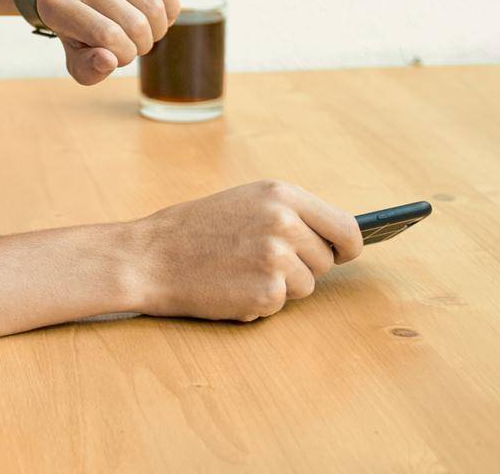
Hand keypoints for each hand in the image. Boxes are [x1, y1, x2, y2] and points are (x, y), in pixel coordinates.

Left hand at [33, 0, 180, 85]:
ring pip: (153, 6)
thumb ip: (88, 69)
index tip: (117, 54)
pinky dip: (171, 7)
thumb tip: (108, 60)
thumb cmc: (80, 28)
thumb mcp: (78, 57)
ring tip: (146, 29)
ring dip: (158, 29)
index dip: (124, 54)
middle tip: (135, 43)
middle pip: (135, 23)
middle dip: (143, 44)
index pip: (109, 37)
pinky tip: (159, 12)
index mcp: (53, 4)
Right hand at [118, 179, 364, 321]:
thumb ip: (290, 213)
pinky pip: (282, 304)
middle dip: (302, 266)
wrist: (150, 256)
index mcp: (281, 194)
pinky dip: (260, 302)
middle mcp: (285, 222)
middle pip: (326, 260)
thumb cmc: (196, 230)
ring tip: (240, 270)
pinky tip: (231, 286)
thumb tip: (341, 239)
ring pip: (307, 285)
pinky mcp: (267, 292)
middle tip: (258, 259)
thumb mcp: (246, 202)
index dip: (349, 246)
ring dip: (281, 285)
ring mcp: (277, 257)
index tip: (343, 254)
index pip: (346, 227)